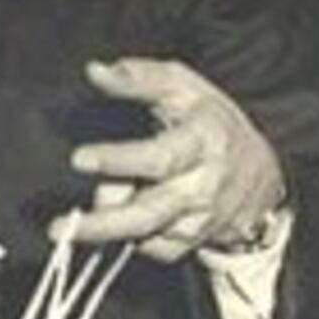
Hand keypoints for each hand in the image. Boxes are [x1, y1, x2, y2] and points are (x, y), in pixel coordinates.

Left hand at [50, 57, 285, 261]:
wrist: (260, 175)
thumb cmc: (211, 122)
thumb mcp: (185, 88)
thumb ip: (140, 78)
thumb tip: (95, 71)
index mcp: (202, 142)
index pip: (158, 157)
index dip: (118, 160)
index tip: (78, 159)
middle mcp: (203, 187)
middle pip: (147, 214)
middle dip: (100, 225)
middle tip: (57, 229)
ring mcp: (199, 220)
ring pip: (143, 233)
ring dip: (111, 222)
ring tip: (90, 212)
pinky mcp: (191, 243)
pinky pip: (149, 247)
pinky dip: (131, 234)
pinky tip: (130, 211)